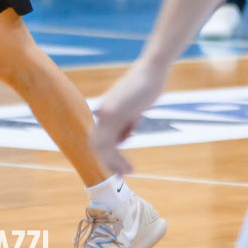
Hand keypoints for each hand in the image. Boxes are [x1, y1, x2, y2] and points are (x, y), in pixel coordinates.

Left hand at [89, 57, 168, 175]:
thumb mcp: (133, 109)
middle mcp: (101, 112)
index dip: (106, 155)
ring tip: (129, 173)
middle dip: (107, 162)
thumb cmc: (146, 87)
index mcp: (105, 111)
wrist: (151, 70)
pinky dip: (117, 159)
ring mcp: (106, 113)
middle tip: (121, 176)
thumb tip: (121, 139)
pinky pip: (110, 143)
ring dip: (113, 163)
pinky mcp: (113, 114)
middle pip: (96, 144)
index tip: (118, 169)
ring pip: (101, 146)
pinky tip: (129, 166)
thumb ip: (125, 123)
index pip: (99, 138)